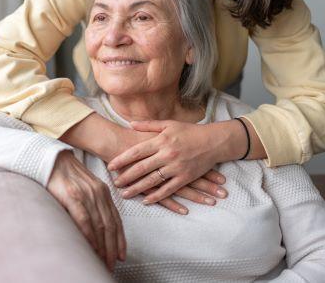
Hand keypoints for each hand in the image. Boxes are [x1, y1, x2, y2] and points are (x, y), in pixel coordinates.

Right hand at [47, 151, 124, 270]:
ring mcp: (86, 194)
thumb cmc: (64, 175)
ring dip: (102, 246)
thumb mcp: (84, 187)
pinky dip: (90, 236)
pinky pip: (85, 220)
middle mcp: (98, 193)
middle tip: (112, 264)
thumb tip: (96, 226)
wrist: (50, 159)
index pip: (116, 219)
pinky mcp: (72, 196)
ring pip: (99, 225)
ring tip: (103, 261)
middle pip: (110, 225)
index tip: (121, 254)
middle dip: (113, 248)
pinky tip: (91, 248)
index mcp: (102, 191)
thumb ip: (92, 202)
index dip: (120, 239)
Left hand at [108, 119, 233, 204]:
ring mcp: (176, 167)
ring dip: (137, 189)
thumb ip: (148, 125)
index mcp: (161, 140)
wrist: (213, 141)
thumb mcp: (169, 124)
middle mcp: (167, 154)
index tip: (110, 166)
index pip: (137, 152)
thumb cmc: (189, 131)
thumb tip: (130, 124)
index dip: (122, 159)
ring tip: (125, 194)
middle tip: (114, 183)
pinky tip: (145, 200)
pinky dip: (156, 196)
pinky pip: (168, 190)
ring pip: (152, 181)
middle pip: (141, 168)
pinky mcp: (185, 178)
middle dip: (126, 177)